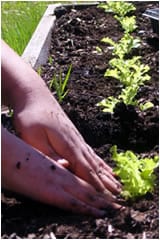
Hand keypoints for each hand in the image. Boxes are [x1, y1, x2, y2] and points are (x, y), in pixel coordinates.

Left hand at [13, 86, 120, 204]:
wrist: (36, 97)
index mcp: (67, 145)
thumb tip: (66, 166)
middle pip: (94, 166)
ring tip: (117, 183)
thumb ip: (49, 154)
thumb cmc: (32, 117)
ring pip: (94, 160)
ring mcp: (77, 139)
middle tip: (119, 195)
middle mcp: (77, 142)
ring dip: (106, 173)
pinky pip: (90, 153)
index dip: (95, 184)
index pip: (84, 169)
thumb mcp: (33, 137)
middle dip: (105, 182)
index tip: (105, 198)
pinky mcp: (75, 137)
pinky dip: (99, 162)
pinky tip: (103, 166)